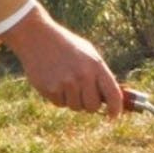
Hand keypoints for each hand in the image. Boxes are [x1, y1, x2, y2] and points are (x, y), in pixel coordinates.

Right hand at [2, 6, 123, 114]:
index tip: (113, 115)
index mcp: (96, 65)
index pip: (113, 94)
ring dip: (72, 100)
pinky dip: (58, 97)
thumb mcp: (88, 53)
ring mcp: (66, 83)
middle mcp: (83, 75)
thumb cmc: (67, 46)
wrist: (38, 37)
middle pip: (93, 107)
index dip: (116, 109)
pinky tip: (54, 81)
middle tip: (83, 94)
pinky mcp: (50, 89)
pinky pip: (60, 104)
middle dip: (89, 104)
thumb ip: (100, 74)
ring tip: (66, 82)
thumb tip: (111, 98)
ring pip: (76, 107)